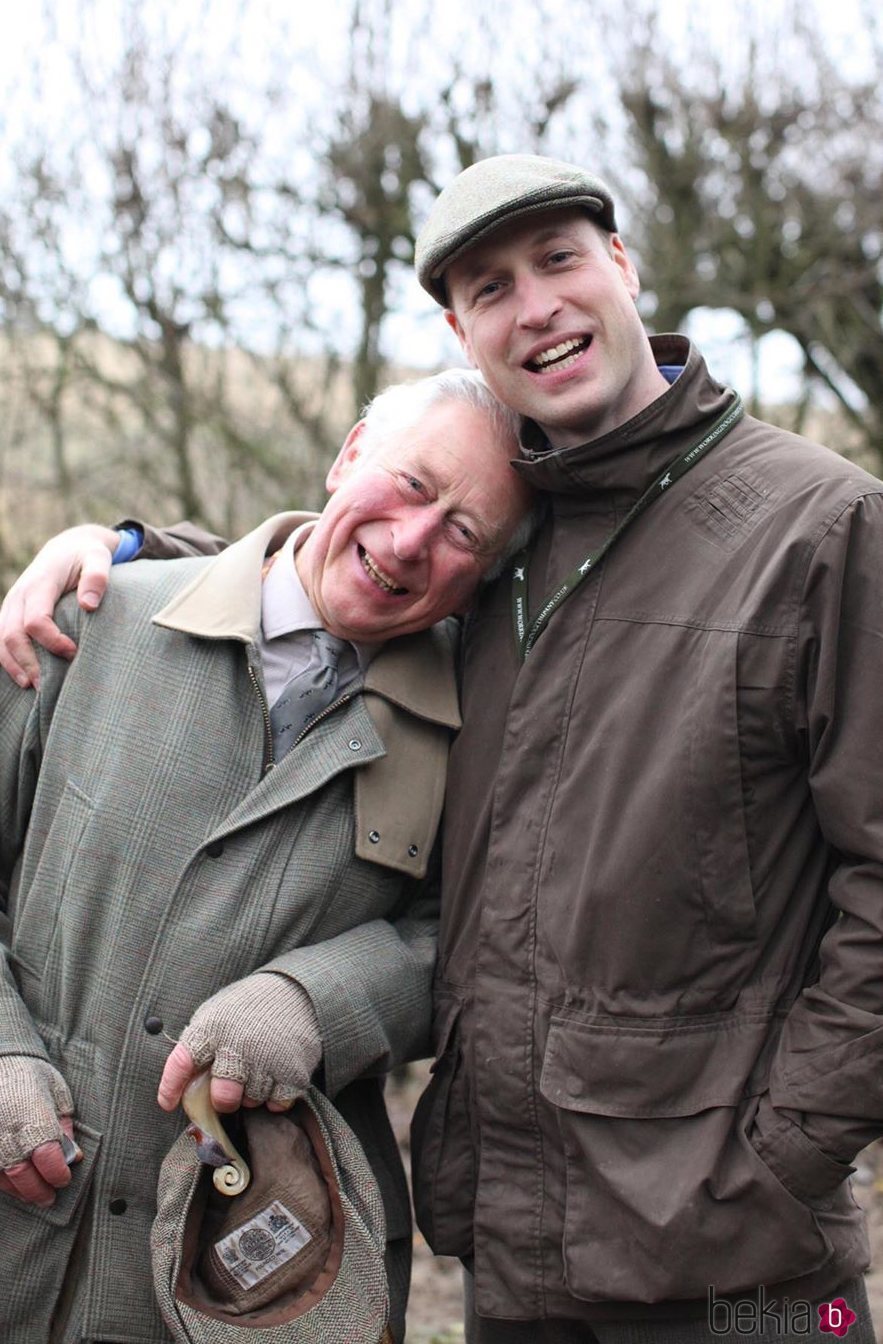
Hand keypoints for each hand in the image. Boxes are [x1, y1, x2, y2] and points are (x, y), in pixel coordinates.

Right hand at [0, 524, 119, 689]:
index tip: (73, 652)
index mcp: (40, 582)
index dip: (51, 641)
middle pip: (12, 634)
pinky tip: (22, 675)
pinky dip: (6, 658)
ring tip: (31, 686)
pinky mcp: (10, 613)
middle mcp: (20, 594)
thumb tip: (89, 606)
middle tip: (47, 686)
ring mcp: (11, 604)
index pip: (36, 620)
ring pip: (0, 639)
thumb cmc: (86, 556)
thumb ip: (97, 577)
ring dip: (12, 664)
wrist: (66, 548)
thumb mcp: (98, 558)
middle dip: (28, 662)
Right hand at [0, 1056, 78, 1207]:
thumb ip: (65, 1126)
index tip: (64, 1179)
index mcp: (35, 1120)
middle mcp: (9, 1133)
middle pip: (23, 1176)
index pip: (49, 1161)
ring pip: (3, 1178)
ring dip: (18, 1189)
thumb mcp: (57, 1093)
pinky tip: (12, 1181)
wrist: (1, 1059)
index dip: (58, 1175)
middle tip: (48, 1198)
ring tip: (31, 1192)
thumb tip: (73, 1155)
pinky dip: (1, 1180)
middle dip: (38, 1191)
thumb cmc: (32, 1074)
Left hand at [157, 973, 321, 1114]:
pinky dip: (276, 1097)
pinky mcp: (293, 1069)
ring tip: (258, 1069)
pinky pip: (279, 1102)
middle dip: (225, 1099)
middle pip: (224, 1097)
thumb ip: (200, 1044)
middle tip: (230, 1090)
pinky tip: (275, 1077)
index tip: (166, 1104)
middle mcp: (238, 1044)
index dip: (170, 1088)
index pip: (182, 1063)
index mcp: (212, 1028)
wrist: (295, 989)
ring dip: (253, 1093)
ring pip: (252, 1101)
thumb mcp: (217, 1013)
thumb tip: (183, 1081)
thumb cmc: (247, 1006)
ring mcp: (268, 1058)